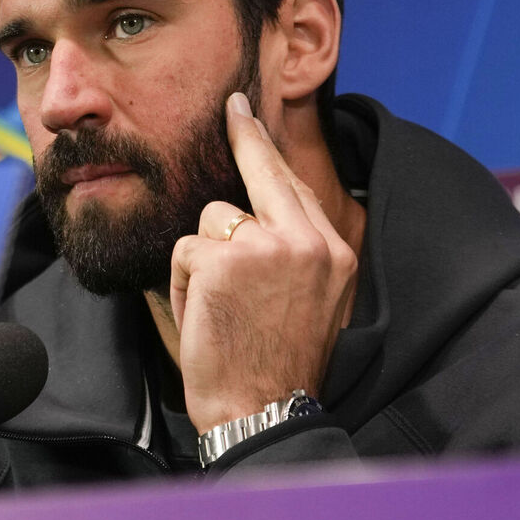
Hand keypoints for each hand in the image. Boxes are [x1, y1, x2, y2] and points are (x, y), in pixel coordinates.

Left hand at [169, 92, 356, 433]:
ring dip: (204, 260)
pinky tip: (206, 317)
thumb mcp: (310, 300)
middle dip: (244, 139)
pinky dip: (186, 285)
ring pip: (212, 219)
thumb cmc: (278, 362)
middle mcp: (307, 241)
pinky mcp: (223, 260)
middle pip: (262, 173)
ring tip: (222, 308)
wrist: (264, 411)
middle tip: (232, 108)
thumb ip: (294, 250)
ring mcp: (266, 247)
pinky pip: (186, 252)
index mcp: (333, 252)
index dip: (267, 148)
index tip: (248, 113)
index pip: (295, 185)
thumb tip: (262, 206)